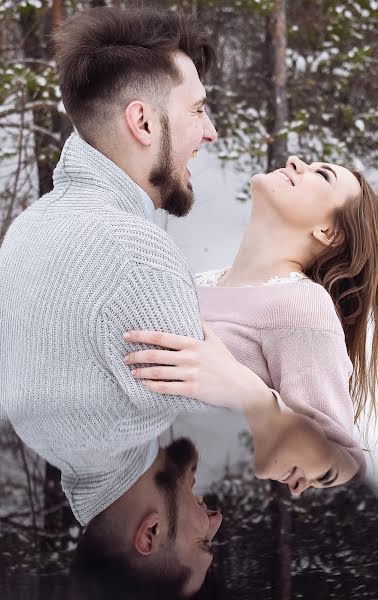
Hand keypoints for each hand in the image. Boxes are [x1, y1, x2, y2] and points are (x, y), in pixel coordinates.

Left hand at [123, 320, 270, 411]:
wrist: (239, 385)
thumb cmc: (225, 362)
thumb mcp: (215, 341)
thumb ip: (203, 326)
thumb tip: (195, 312)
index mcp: (192, 343)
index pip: (161, 337)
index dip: (141, 335)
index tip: (127, 335)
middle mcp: (189, 357)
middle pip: (155, 355)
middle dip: (136, 356)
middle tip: (125, 357)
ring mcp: (190, 374)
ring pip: (158, 373)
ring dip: (141, 372)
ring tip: (132, 372)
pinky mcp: (192, 389)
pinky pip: (167, 388)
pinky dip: (153, 386)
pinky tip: (145, 385)